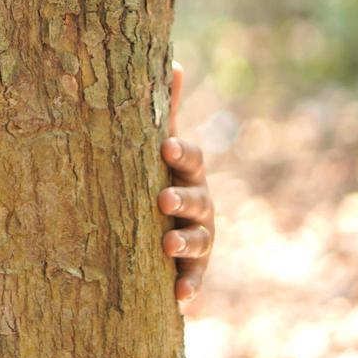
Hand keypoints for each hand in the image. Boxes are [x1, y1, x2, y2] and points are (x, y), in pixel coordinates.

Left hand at [158, 60, 213, 309]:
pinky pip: (194, 278)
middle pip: (196, 198)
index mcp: (187, 169)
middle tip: (162, 199)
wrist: (163, 222)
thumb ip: (164, 107)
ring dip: (184, 243)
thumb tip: (175, 59)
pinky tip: (180, 298)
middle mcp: (199, 201)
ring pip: (198, 239)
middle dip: (182, 198)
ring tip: (167, 246)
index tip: (165, 146)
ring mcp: (199, 235)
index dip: (179, 151)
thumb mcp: (158, 141)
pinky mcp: (193, 267)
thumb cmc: (157, 170)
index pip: (188, 156)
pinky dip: (189, 287)